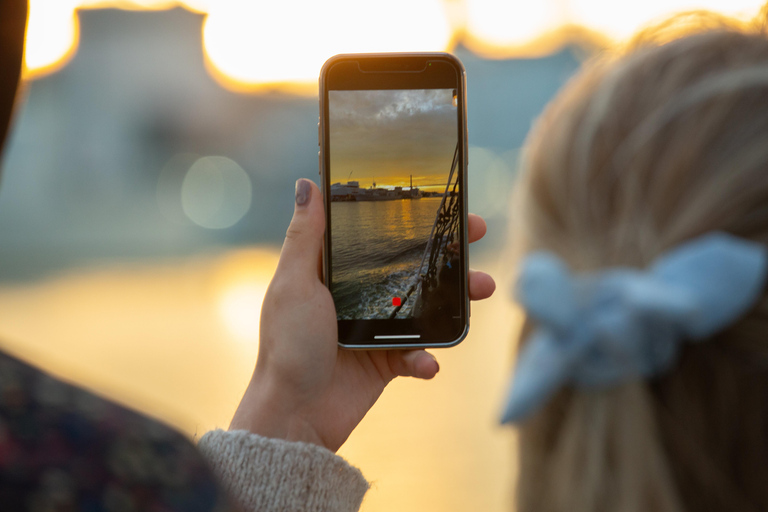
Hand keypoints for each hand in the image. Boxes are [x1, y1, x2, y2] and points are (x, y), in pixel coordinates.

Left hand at [229, 179, 494, 451]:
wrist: (295, 413)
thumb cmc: (286, 345)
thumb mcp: (294, 283)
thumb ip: (305, 236)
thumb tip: (306, 183)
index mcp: (335, 272)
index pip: (378, 235)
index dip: (409, 216)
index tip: (441, 199)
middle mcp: (359, 296)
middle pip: (411, 265)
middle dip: (447, 250)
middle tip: (476, 232)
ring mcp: (376, 328)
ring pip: (426, 306)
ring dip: (457, 299)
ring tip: (482, 289)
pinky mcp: (387, 362)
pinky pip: (418, 353)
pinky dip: (427, 358)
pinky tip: (428, 363)